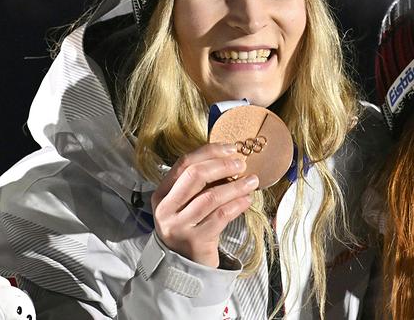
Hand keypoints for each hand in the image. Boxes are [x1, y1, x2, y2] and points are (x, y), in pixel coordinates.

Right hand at [150, 143, 258, 267]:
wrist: (185, 265)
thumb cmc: (192, 227)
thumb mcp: (187, 203)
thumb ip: (201, 182)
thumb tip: (230, 156)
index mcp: (162, 194)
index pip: (184, 163)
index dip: (210, 152)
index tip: (231, 148)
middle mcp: (166, 209)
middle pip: (195, 176)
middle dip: (222, 166)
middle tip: (242, 164)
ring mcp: (178, 226)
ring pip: (211, 197)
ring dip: (235, 186)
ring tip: (252, 181)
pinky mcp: (194, 241)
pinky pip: (220, 216)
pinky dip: (237, 205)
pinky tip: (247, 200)